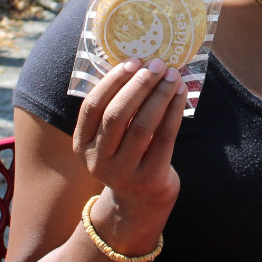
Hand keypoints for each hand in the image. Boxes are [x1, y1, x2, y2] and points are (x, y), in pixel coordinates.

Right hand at [71, 57, 185, 214]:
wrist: (142, 200)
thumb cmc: (128, 155)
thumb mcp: (111, 137)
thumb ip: (116, 108)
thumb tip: (140, 63)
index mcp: (81, 144)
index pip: (92, 107)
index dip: (112, 81)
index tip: (133, 61)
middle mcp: (96, 160)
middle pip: (117, 115)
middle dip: (139, 85)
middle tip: (158, 65)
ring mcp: (122, 173)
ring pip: (142, 126)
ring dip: (159, 96)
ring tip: (173, 76)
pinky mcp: (149, 179)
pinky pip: (164, 138)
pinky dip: (173, 112)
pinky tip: (181, 95)